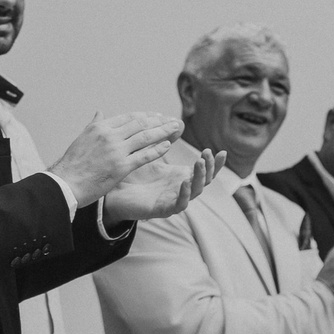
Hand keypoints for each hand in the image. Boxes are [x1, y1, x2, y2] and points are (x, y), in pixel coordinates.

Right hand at [50, 113, 183, 208]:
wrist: (64, 184)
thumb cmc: (72, 163)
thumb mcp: (82, 138)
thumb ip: (94, 124)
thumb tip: (100, 111)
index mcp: (100, 127)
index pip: (129, 117)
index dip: (146, 116)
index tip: (158, 116)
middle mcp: (109, 136)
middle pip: (141, 124)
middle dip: (159, 121)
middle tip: (172, 121)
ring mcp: (116, 151)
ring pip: (145, 137)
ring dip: (163, 131)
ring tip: (176, 128)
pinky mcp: (121, 167)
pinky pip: (144, 156)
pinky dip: (157, 149)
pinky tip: (168, 145)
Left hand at [103, 146, 220, 223]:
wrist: (111, 193)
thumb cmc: (130, 174)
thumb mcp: (149, 153)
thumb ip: (163, 140)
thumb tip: (178, 124)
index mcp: (179, 175)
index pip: (204, 170)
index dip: (215, 162)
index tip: (222, 151)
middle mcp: (180, 188)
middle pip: (206, 180)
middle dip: (211, 167)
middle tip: (208, 153)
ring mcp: (173, 199)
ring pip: (196, 191)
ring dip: (200, 177)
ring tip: (199, 163)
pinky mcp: (163, 209)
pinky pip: (180, 204)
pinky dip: (185, 194)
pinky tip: (185, 182)